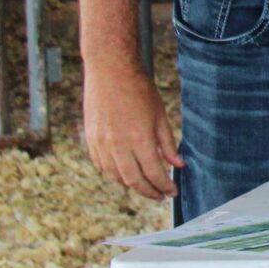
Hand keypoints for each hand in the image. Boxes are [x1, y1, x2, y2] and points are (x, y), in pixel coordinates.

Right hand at [84, 63, 179, 199]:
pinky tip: (124, 172)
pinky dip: (114, 174)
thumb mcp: (160, 115)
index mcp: (140, 139)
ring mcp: (102, 143)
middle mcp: (118, 145)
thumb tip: (177, 165)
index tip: (172, 192)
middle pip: (133, 181)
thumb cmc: (139, 90)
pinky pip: (102, 165)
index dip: (165, 186)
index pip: (154, 173)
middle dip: (149, 192)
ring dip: (131, 185)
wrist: (110, 71)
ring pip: (115, 176)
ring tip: (145, 185)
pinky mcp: (91, 139)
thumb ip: (167, 143)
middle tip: (160, 196)